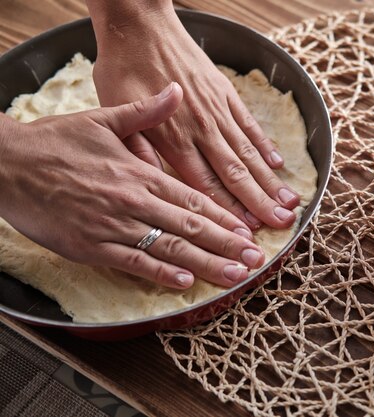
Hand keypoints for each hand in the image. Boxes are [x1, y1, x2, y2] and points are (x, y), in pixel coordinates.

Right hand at [0, 83, 264, 288]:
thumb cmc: (55, 142)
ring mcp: (113, 224)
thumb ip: (146, 112)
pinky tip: (183, 282)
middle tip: (255, 260)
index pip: (192, 198)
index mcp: (141, 172)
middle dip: (226, 244)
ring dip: (205, 262)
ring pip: (168, 247)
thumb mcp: (103, 119)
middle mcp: (134, 199)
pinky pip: (131, 262)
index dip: (223, 216)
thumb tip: (176, 91)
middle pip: (190, 225)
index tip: (246, 230)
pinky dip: (158, 272)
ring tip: (234, 275)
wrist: (6, 162)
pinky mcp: (90, 245)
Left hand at [87, 1, 299, 229]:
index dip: (228, 210)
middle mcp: (201, 129)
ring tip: (289, 202)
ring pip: (248, 153)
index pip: (206, 184)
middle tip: (283, 224)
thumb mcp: (114, 112)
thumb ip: (137, 150)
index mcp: (173, 139)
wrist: (140, 25)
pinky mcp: (226, 94)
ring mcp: (218, 112)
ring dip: (270, 180)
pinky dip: (266, 146)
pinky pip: (250, 125)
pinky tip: (278, 163)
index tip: (246, 231)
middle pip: (235, 174)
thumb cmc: (123, 70)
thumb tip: (152, 184)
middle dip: (260, 203)